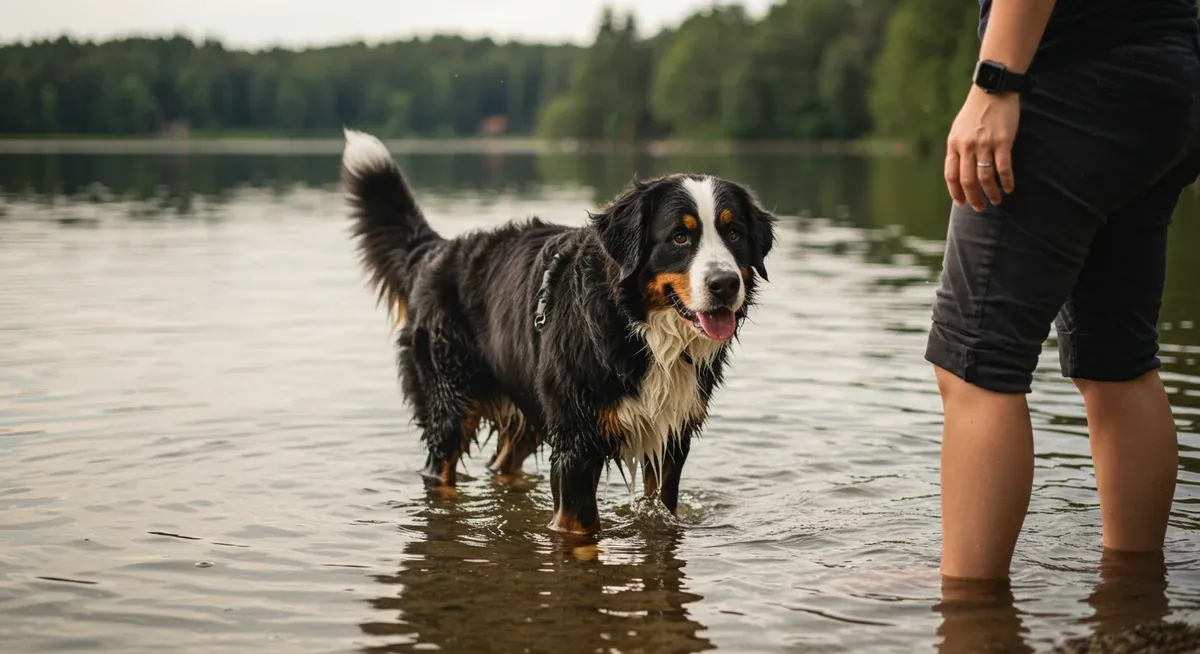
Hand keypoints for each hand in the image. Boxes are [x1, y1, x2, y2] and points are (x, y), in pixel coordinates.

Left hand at [944, 87, 1019, 210]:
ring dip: (991, 193)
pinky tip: (1009, 188)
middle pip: (968, 180)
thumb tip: (959, 172)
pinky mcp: (1002, 141)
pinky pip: (1004, 168)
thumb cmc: (975, 111)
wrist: (993, 90)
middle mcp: (967, 146)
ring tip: (996, 201)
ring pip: (985, 177)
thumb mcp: (958, 129)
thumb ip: (958, 149)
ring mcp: (985, 144)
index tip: (961, 203)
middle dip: (973, 198)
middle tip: (979, 207)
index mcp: (954, 144)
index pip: (951, 175)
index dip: (955, 192)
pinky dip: (1007, 181)